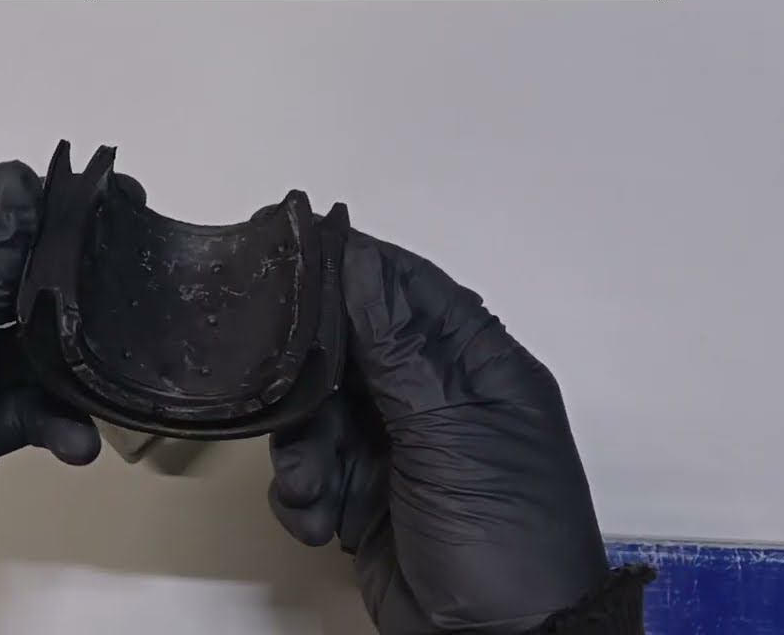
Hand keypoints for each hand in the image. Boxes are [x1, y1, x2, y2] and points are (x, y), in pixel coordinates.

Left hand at [0, 162, 101, 629]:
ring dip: (68, 364)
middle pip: (10, 281)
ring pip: (30, 346)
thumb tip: (15, 182)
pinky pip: (30, 406)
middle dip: (67, 285)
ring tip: (103, 372)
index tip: (106, 202)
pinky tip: (74, 439)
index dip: (39, 210)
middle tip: (129, 278)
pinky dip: (57, 419)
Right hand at [268, 230, 644, 632]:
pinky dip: (305, 495)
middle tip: (284, 396)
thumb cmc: (499, 530)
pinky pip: (311, 470)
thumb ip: (397, 346)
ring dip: (304, 452)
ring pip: (318, 414)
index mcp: (476, 366)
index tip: (293, 254)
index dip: (354, 268)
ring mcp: (395, 447)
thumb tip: (359, 256)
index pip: (408, 290)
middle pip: (348, 352)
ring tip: (311, 488)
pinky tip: (320, 522)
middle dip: (312, 383)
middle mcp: (431, 397)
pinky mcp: (362, 495)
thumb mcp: (450, 432)